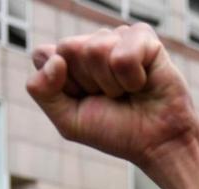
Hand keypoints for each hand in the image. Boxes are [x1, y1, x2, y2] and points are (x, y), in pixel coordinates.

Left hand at [26, 23, 198, 188]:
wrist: (156, 141)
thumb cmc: (114, 131)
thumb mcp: (68, 121)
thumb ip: (43, 91)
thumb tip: (55, 58)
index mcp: (66, 62)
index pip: (42, 55)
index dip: (58, 83)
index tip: (79, 99)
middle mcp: (89, 44)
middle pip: (67, 48)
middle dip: (86, 82)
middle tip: (107, 97)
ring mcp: (116, 37)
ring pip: (95, 49)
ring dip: (111, 84)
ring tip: (125, 92)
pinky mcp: (142, 36)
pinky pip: (124, 54)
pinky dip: (132, 79)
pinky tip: (142, 83)